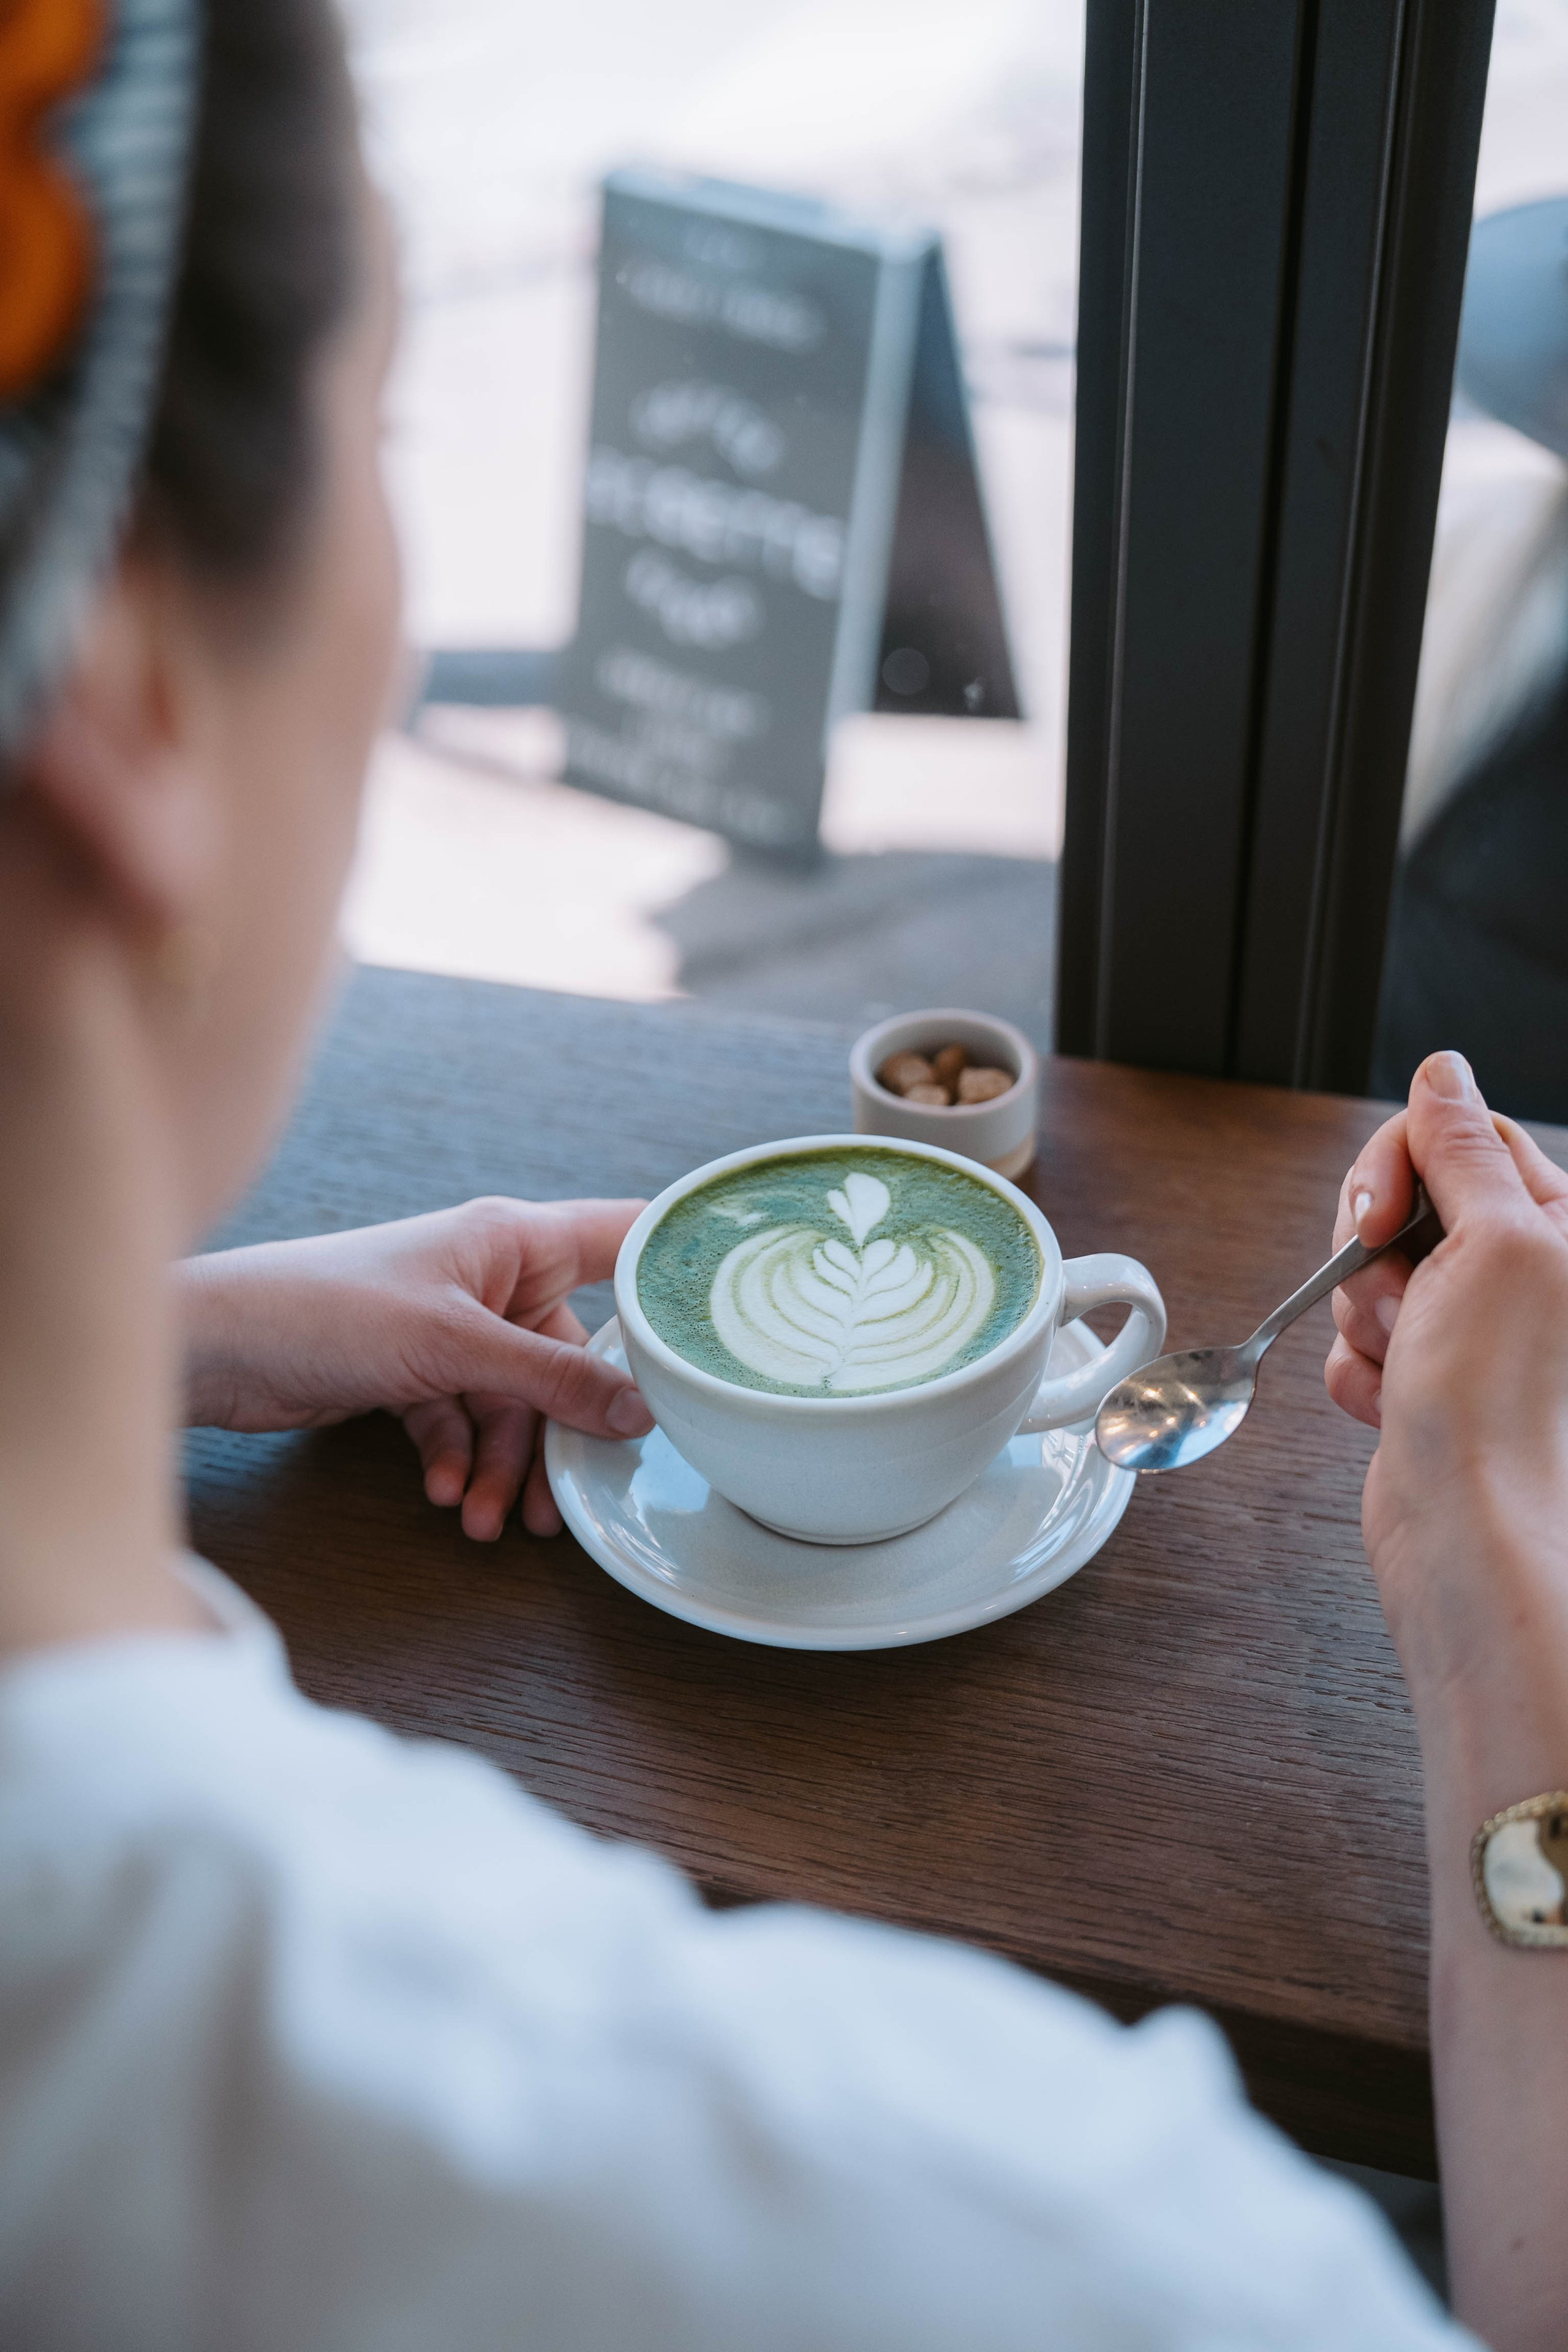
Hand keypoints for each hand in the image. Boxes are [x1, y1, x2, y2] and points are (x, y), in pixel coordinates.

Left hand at [178, 1198, 653, 1539]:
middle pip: (571, 1355)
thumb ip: (552, 1381)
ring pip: (516, 1402)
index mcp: (513, 1239)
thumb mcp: (455, 1348)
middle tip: (575, 1496)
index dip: (677, 1266)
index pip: (622, 1237)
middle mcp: (491, 1277)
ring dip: (507, 1463)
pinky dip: (459, 1460)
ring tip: (492, 1521)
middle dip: (567, 1430)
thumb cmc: (330, 1310)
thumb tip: (643, 1410)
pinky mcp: (415, 1370)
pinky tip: (446, 1496)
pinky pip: (465, 1420)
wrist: (219, 1348)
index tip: (736, 1310)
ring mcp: (454, 1326)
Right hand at [1324, 1050, 1567, 1684]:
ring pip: (1367, 1271)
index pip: (1457, 1133)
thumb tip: (1441, 1073)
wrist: (1468, 1529)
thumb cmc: (1497, 1402)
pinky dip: (1358, 1370)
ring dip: (1363, 1315)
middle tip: (1398, 1294)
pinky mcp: (1426, 1377)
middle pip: (1403, 1198)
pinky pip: (1355, 1340)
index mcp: (1557, 1225)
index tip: (1381, 1214)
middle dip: (1372, 1247)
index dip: (1400, 1162)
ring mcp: (1469, 1327)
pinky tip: (1394, 1403)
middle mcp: (1521, 1271)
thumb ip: (1461, 1145)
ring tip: (1404, 1361)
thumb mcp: (1492, 1240)